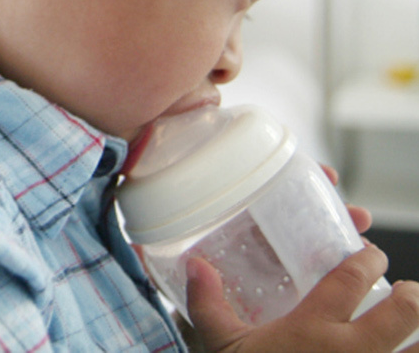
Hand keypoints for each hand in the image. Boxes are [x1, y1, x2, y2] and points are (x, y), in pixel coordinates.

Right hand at [181, 164, 418, 351]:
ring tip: (417, 328)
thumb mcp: (221, 346)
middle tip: (408, 289)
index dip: (365, 258)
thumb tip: (195, 263)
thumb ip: (208, 303)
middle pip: (402, 312)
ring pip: (417, 350)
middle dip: (411, 296)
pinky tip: (411, 350)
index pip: (350, 278)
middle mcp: (352, 351)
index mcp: (314, 328)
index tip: (368, 250)